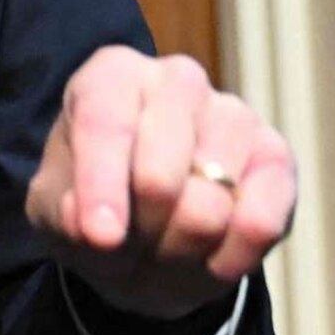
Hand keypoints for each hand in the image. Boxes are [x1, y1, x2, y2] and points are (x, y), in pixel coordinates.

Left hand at [25, 46, 295, 318]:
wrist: (149, 235)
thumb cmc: (96, 206)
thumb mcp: (57, 213)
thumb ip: (64, 216)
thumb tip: (95, 227)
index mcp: (112, 76)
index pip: (106, 124)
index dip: (102, 185)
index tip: (101, 236)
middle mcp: (177, 80)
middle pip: (159, 176)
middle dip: (140, 230)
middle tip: (129, 243)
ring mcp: (234, 114)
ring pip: (210, 208)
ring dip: (179, 249)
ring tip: (165, 244)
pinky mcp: (277, 157)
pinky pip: (260, 223)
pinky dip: (229, 258)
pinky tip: (209, 258)